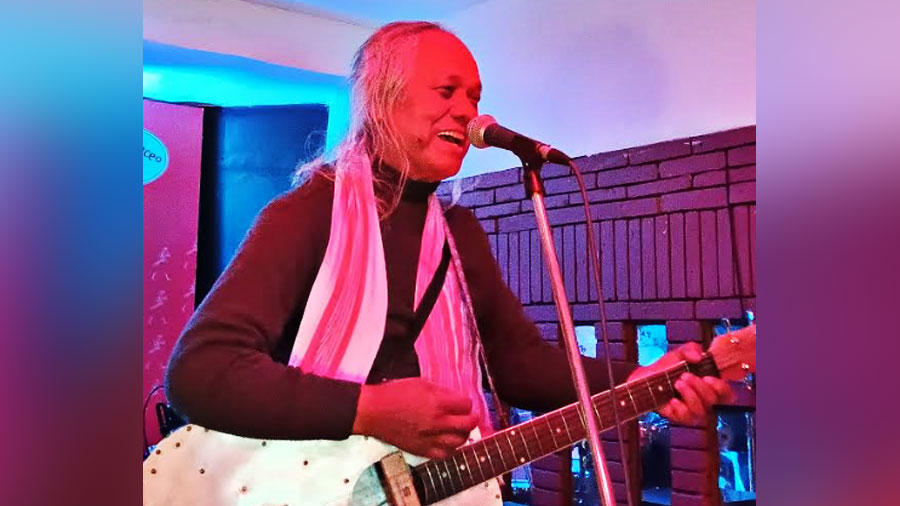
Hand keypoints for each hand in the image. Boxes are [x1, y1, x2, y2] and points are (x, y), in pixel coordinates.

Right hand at [352, 378, 478, 458]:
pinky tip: (447, 442)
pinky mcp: (422, 450)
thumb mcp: (420, 383)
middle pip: (468, 424)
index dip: (466, 403)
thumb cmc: (394, 394)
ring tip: (459, 429)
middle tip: (469, 416)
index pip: (466, 405)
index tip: (463, 403)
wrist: (373, 412)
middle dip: (472, 419)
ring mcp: (430, 438)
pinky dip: (450, 448)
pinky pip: (445, 454)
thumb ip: (441, 392)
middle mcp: (437, 422)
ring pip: (460, 441)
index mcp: (437, 403)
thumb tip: (455, 398)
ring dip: (463, 434)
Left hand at [629, 342, 734, 424]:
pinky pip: (685, 418)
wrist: (645, 376)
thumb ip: (690, 350)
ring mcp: (690, 410)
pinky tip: (672, 399)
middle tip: (684, 376)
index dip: (721, 388)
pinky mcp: (677, 417)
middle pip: (712, 401)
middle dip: (699, 387)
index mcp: (708, 386)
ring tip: (677, 383)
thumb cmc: (666, 366)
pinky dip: (680, 408)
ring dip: (690, 396)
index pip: (726, 394)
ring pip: (700, 411)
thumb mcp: (679, 353)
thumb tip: (699, 356)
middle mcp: (702, 400)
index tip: (707, 378)